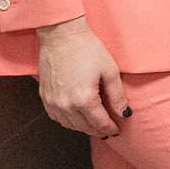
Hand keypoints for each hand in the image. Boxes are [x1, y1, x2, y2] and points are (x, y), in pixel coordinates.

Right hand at [36, 17, 128, 137]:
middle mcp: (66, 104)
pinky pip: (56, 117)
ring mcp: (52, 101)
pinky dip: (67, 121)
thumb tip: (125, 113)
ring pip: (68, 124)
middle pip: (83, 127)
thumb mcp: (110, 71)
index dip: (110, 129)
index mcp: (84, 99)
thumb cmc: (88, 50)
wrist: (61, 36)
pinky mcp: (44, 96)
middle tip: (107, 132)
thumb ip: (117, 96)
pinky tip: (75, 118)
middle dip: (97, 131)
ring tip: (93, 126)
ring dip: (82, 128)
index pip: (99, 123)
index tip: (117, 131)